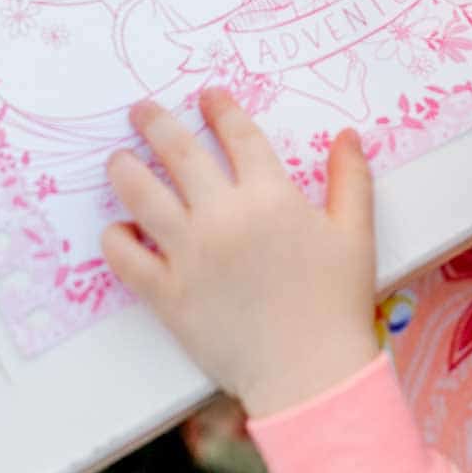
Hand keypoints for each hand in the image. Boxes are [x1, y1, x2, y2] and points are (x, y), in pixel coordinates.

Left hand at [104, 90, 378, 417]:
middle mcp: (224, 216)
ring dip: (125, 169)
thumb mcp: (356, 234)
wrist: (310, 375)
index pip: (237, 135)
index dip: (220, 109)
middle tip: (140, 110)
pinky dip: (115, 238)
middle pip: (179, 152)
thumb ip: (351, 179)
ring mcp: (190, 254)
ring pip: (142, 195)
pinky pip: (126, 258)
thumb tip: (346, 134)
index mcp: (271, 196)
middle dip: (156, 123)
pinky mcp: (167, 294)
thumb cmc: (337, 303)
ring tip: (117, 159)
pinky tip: (116, 228)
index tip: (206, 96)